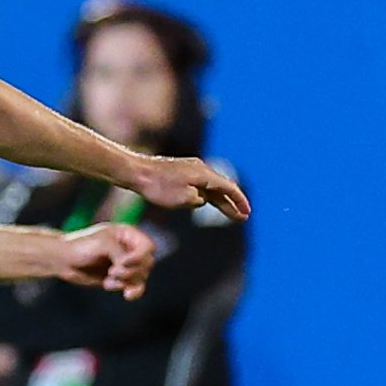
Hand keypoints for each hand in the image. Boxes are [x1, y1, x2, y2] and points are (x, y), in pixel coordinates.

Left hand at [56, 225, 156, 299]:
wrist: (63, 260)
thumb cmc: (81, 246)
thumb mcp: (103, 245)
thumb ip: (121, 255)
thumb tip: (132, 270)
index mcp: (128, 234)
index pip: (148, 247)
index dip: (139, 257)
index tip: (122, 263)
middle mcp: (129, 249)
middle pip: (147, 264)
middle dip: (131, 271)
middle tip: (113, 272)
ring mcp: (125, 265)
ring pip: (141, 277)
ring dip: (126, 281)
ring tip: (108, 280)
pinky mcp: (119, 279)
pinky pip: (134, 286)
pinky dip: (128, 290)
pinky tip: (117, 290)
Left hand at [128, 156, 250, 221]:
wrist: (137, 173)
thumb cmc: (158, 187)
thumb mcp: (183, 200)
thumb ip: (199, 200)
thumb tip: (202, 199)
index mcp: (204, 175)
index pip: (228, 188)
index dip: (239, 201)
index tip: (247, 213)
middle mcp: (201, 169)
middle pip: (222, 188)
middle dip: (233, 203)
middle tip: (243, 217)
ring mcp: (191, 169)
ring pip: (211, 187)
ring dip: (221, 201)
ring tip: (231, 213)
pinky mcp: (182, 173)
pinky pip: (201, 186)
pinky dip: (209, 196)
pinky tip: (210, 203)